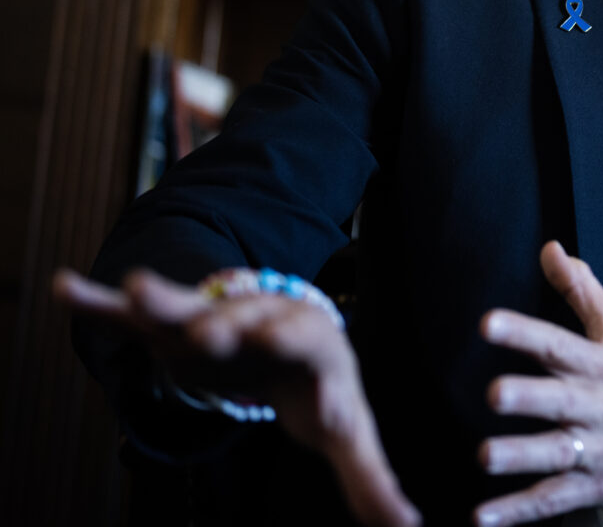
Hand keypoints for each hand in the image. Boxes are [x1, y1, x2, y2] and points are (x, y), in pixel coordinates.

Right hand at [54, 267, 419, 526]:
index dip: (292, 342)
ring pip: (189, 306)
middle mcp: (263, 321)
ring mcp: (215, 318)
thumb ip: (368, 478)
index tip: (277, 341)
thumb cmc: (317, 388)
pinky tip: (68, 290)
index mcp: (312, 344)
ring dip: (165, 300)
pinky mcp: (173, 323)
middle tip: (207, 332)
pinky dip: (101, 302)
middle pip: (249, 319)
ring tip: (135, 290)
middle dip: (229, 324)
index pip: (307, 341)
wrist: (286, 341)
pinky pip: (135, 313)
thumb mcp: (346, 430)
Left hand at [475, 241, 602, 525]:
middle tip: (495, 392)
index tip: (489, 323)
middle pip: (561, 399)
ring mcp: (599, 449)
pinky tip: (487, 515)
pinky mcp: (596, 486)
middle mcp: (600, 407)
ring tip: (486, 456)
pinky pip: (555, 499)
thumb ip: (581, 290)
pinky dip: (520, 511)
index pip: (560, 343)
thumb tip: (551, 251)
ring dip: (521, 456)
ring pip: (557, 453)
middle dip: (529, 396)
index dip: (525, 332)